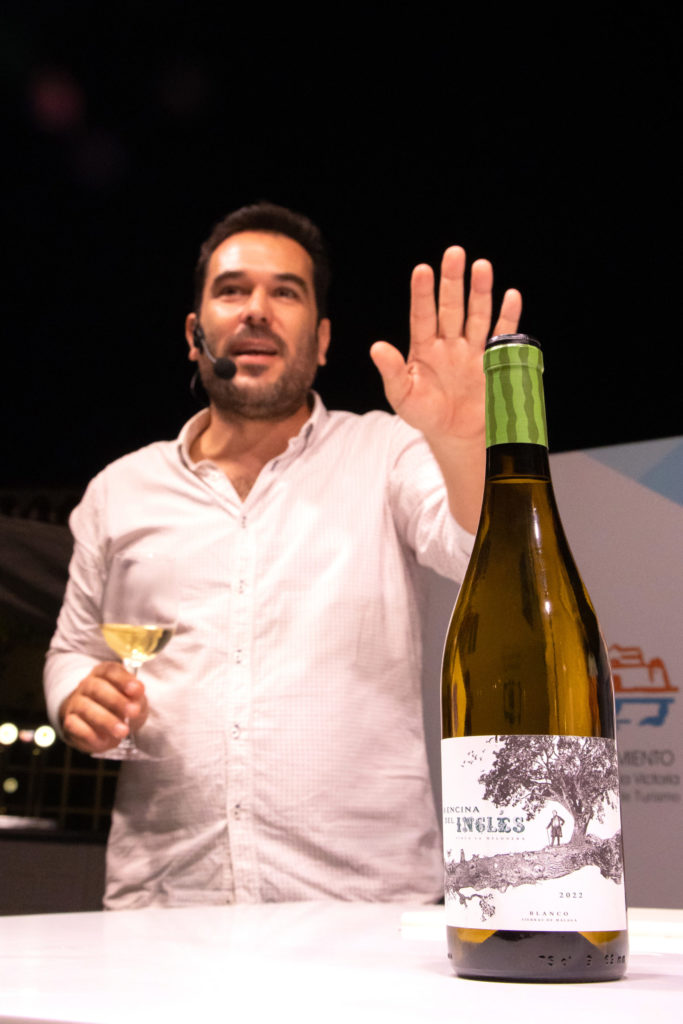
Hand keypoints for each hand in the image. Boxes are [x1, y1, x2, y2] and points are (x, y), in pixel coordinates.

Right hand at [60, 662, 148, 754]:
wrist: (101, 726)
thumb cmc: (120, 707)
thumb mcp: (133, 699)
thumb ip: (136, 695)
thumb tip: (138, 689)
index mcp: (103, 674)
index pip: (111, 671)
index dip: (124, 679)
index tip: (137, 689)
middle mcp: (87, 685)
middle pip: (97, 688)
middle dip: (117, 700)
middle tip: (134, 712)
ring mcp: (76, 702)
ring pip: (86, 708)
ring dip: (106, 720)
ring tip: (123, 731)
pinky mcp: (70, 722)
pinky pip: (75, 725)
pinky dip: (90, 734)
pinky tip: (104, 740)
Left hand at [370, 246, 521, 443]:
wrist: (454, 434)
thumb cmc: (424, 413)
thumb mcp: (402, 395)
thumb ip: (391, 372)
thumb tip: (376, 348)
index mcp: (424, 348)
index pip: (422, 316)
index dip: (422, 294)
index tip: (422, 270)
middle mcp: (448, 343)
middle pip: (451, 307)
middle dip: (453, 281)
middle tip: (454, 253)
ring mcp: (471, 351)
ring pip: (476, 315)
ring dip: (480, 292)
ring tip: (481, 266)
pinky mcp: (492, 363)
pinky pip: (501, 336)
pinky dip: (507, 317)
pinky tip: (510, 296)